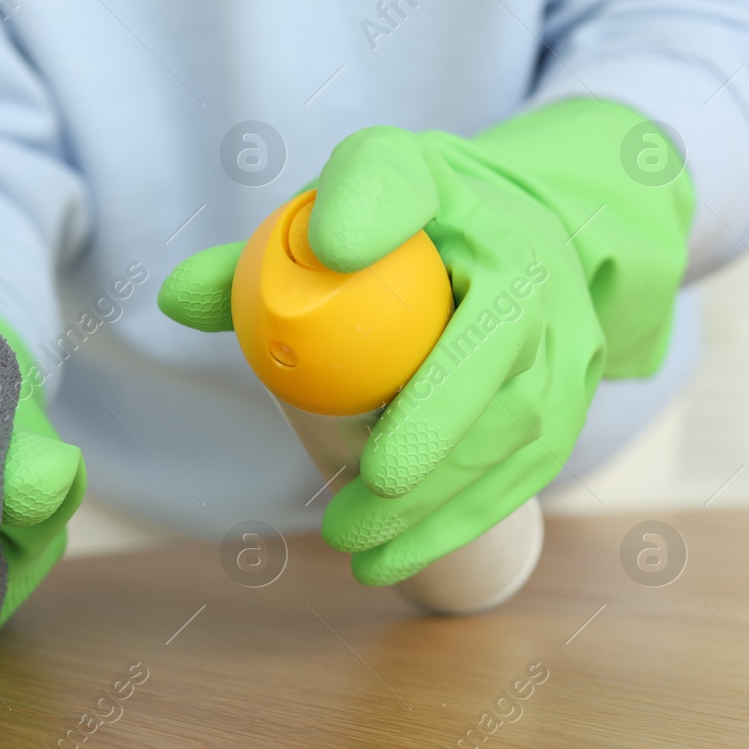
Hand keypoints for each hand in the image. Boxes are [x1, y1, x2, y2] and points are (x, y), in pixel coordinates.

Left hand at [159, 100, 691, 584]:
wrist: (518, 236)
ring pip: (517, 428)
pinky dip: (458, 525)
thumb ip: (261, 254)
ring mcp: (565, 337)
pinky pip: (524, 473)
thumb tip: (177, 298)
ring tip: (354, 544)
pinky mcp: (571, 402)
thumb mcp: (335, 216)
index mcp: (450, 190)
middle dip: (435, 431)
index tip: (333, 250)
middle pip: (494, 349)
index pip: (403, 184)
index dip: (374, 208)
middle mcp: (530, 260)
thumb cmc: (406, 230)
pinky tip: (391, 564)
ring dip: (441, 499)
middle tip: (365, 489)